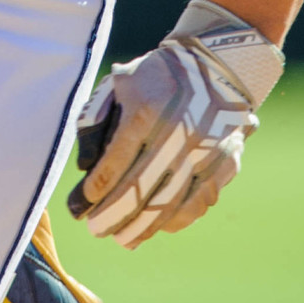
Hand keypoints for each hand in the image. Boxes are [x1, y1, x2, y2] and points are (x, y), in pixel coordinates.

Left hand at [66, 0, 282, 246]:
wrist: (216, 64)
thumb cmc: (158, 75)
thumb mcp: (120, 83)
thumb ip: (97, 119)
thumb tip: (85, 165)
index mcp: (146, 113)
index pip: (114, 164)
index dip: (93, 192)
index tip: (78, 206)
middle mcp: (177, 135)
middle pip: (140, 191)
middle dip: (112, 215)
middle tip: (96, 230)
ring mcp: (204, 153)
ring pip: (169, 204)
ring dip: (143, 227)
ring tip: (123, 238)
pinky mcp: (224, 163)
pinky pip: (198, 202)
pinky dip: (176, 220)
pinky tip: (159, 228)